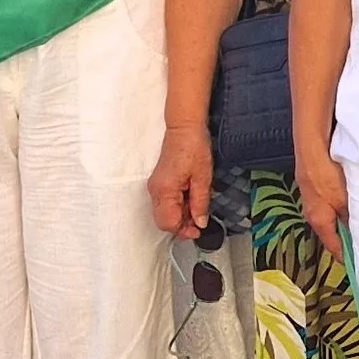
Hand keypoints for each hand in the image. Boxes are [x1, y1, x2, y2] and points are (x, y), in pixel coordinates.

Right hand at [147, 125, 213, 239]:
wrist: (184, 128)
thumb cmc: (194, 147)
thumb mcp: (203, 178)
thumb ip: (200, 203)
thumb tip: (200, 222)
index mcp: (165, 190)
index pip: (168, 223)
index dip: (184, 230)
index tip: (199, 229)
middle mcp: (155, 190)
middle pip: (163, 221)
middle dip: (181, 225)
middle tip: (199, 221)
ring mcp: (155, 186)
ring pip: (164, 213)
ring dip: (180, 216)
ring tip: (197, 206)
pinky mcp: (158, 182)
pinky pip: (164, 203)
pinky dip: (177, 206)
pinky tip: (190, 198)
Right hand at [296, 147, 350, 253]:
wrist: (312, 147)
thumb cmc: (325, 174)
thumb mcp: (344, 201)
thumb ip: (352, 218)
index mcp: (319, 222)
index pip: (334, 248)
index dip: (348, 258)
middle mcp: (313, 214)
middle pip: (334, 233)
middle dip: (349, 238)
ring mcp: (314, 200)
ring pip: (334, 217)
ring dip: (347, 220)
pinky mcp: (316, 187)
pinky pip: (332, 204)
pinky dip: (343, 206)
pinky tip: (356, 201)